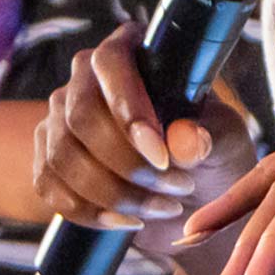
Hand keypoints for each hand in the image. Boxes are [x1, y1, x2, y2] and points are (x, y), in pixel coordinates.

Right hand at [33, 19, 256, 259]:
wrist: (194, 197)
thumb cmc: (211, 151)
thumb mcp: (225, 140)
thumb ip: (211, 135)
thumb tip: (185, 140)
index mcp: (130, 52)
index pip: (110, 63)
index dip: (129, 109)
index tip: (160, 156)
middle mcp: (86, 80)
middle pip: (80, 115)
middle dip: (127, 163)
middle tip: (178, 187)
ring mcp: (60, 120)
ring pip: (63, 156)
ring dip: (115, 193)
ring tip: (165, 207)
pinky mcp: (49, 162)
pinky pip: (50, 187)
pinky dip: (90, 212)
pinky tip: (128, 222)